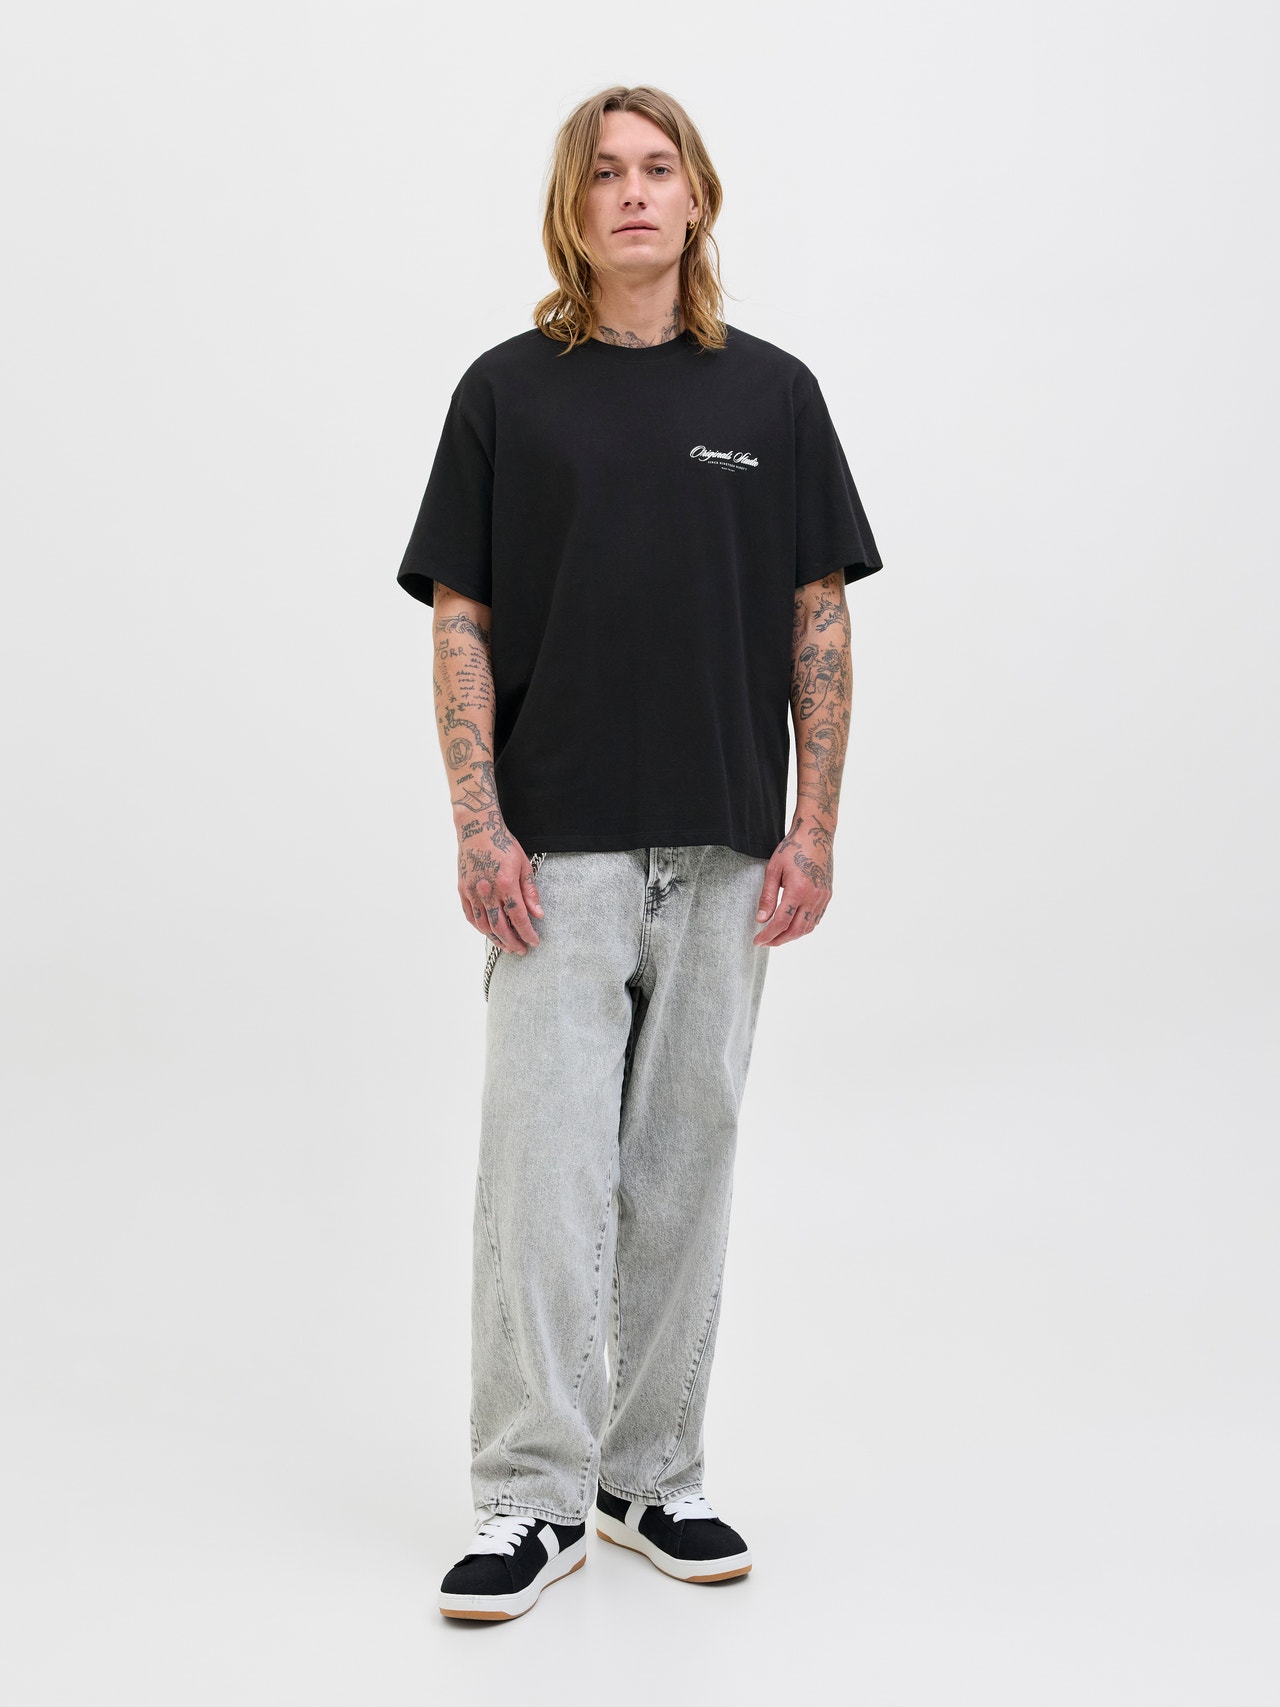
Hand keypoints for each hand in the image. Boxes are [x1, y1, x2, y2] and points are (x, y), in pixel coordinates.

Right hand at [457, 827, 543, 955]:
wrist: (477, 829)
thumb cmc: (503, 844)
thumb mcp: (524, 865)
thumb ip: (530, 892)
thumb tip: (538, 914)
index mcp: (506, 884)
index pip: (518, 917)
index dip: (527, 933)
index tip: (534, 942)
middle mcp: (487, 891)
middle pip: (500, 927)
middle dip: (512, 942)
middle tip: (521, 950)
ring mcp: (472, 891)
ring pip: (484, 925)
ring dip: (496, 939)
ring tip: (507, 946)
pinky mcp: (462, 890)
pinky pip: (470, 916)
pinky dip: (480, 928)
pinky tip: (489, 933)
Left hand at [753, 819, 832, 946]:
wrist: (816, 835)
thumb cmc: (792, 849)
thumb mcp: (773, 870)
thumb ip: (767, 897)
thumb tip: (761, 920)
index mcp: (798, 890)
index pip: (781, 922)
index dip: (768, 935)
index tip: (757, 941)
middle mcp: (813, 897)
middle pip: (796, 930)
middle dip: (779, 940)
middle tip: (765, 942)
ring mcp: (823, 897)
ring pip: (808, 927)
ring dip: (792, 936)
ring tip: (777, 936)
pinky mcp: (828, 895)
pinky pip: (816, 919)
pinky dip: (804, 927)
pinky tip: (793, 926)